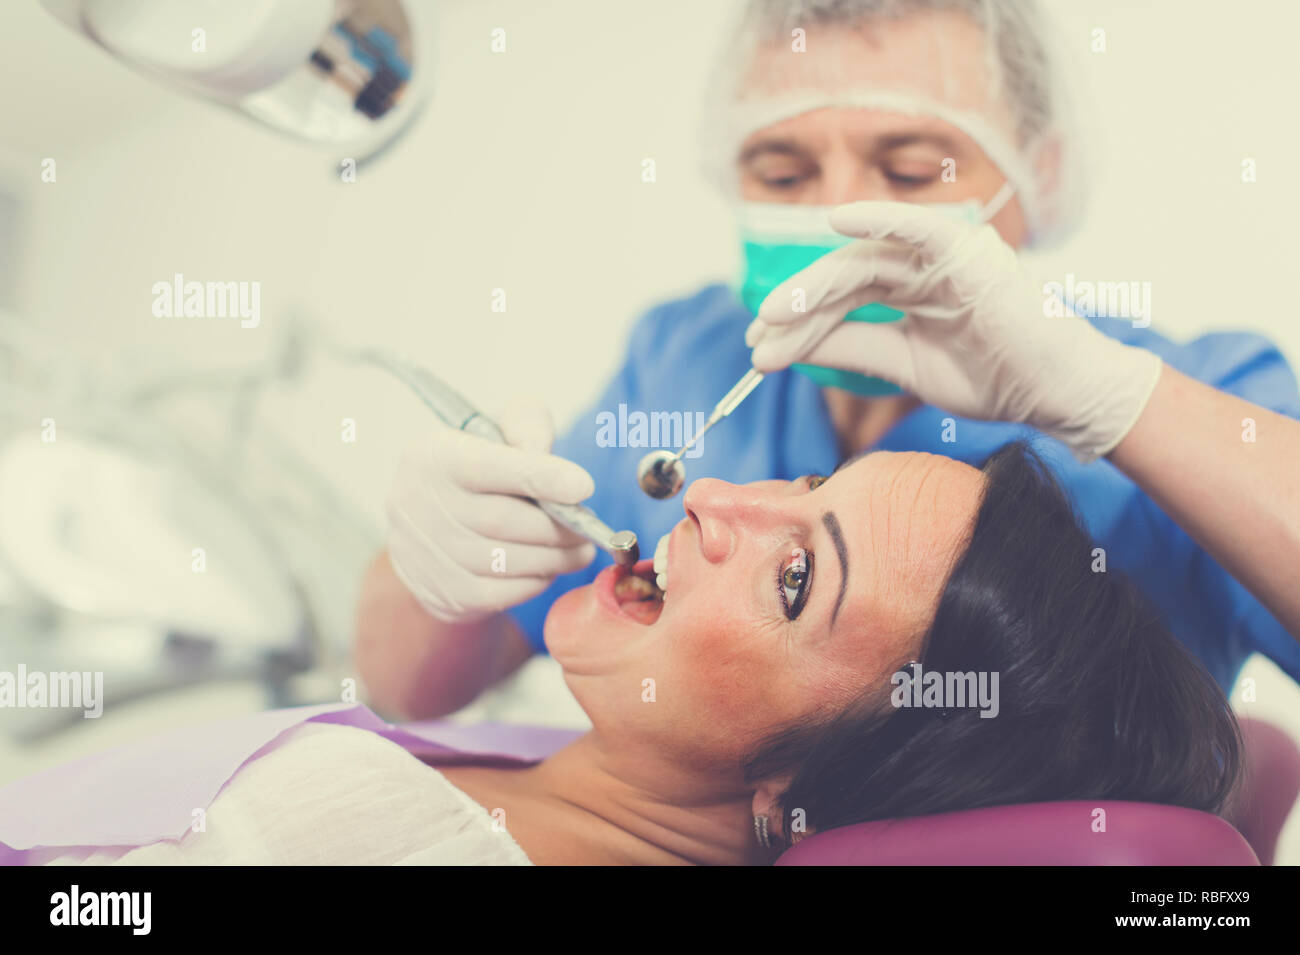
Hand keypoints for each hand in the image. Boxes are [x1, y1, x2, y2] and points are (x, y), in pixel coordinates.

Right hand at [386, 396, 596, 622]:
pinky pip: (499, 594)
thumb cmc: (481, 469)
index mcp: (435, 456)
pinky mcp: (441, 591)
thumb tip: (544, 454)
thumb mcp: (498, 431)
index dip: (540, 477)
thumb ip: (526, 426)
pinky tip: (549, 568)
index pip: (489, 466)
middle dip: (556, 527)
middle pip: (501, 520)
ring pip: (504, 561)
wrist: (434, 525)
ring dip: (554, 558)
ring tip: (580, 549)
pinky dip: (535, 583)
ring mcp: (425, 553)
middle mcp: (418, 503)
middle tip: (588, 528)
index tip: (584, 487)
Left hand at [745, 201, 1161, 461]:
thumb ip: (850, 348)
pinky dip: (879, 218)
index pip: (842, 298)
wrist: (1052, 394)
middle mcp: (922, 265)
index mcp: (910, 288)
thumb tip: (785, 347)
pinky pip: (918, 227)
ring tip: (774, 314)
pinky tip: (837, 221)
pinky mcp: (968, 251)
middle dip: (797, 307)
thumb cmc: (992, 379)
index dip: (799, 320)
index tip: (760, 348)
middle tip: (757, 334)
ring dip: (816, 285)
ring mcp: (944, 254)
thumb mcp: (902, 365)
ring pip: (866, 261)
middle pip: (844, 278)